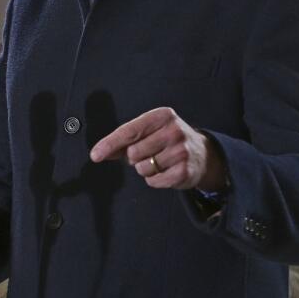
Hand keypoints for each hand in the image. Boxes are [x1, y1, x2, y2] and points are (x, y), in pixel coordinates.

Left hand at [90, 106, 225, 190]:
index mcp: (162, 116)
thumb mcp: (150, 131)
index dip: (109, 144)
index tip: (95, 154)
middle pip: (133, 153)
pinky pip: (153, 181)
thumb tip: (100, 152)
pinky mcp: (184, 172)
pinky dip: (154, 179)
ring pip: (142, 169)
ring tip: (159, 161)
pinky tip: (165, 170)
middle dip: (134, 157)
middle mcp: (173, 131)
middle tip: (148, 153)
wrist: (203, 154)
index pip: (129, 131)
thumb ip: (124, 140)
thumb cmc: (168, 140)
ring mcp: (181, 152)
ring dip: (145, 169)